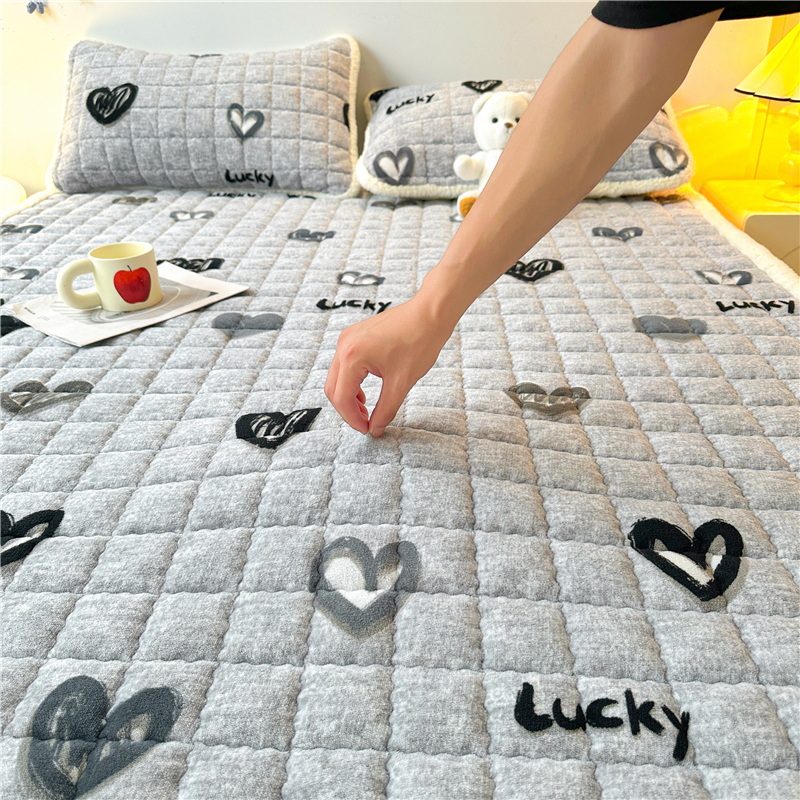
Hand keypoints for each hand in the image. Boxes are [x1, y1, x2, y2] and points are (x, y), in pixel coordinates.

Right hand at [325, 293, 456, 436]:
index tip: (367, 430)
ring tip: (367, 409)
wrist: (429, 314)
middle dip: (347, 410)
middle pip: (333, 388)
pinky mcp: (354, 336)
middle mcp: (344, 345)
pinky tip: (366, 392)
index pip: (341, 397)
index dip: (352, 419)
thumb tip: (375, 429)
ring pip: (337, 377)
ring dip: (348, 396)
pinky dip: (351, 382)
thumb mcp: (402, 382)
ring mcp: (347, 338)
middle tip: (366, 423)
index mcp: (352, 356)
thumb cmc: (419, 341)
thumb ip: (386, 409)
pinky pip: (344, 364)